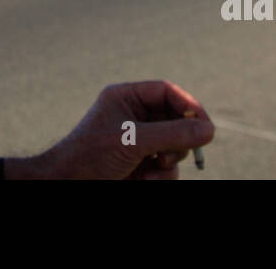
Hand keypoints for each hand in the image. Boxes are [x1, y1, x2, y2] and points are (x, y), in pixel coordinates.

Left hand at [13, 81, 213, 179]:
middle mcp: (133, 115)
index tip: (205, 125)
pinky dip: (162, 175)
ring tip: (154, 169)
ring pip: (174, 146)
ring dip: (170, 161)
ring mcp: (137, 141)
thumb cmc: (91, 156)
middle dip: (180, 138)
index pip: (166, 92)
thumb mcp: (134, 141)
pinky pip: (166, 166)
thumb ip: (172, 134)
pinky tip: (146, 179)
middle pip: (176, 119)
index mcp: (125, 97)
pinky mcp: (139, 163)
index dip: (189, 105)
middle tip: (182, 151)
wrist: (66, 184)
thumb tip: (209, 130)